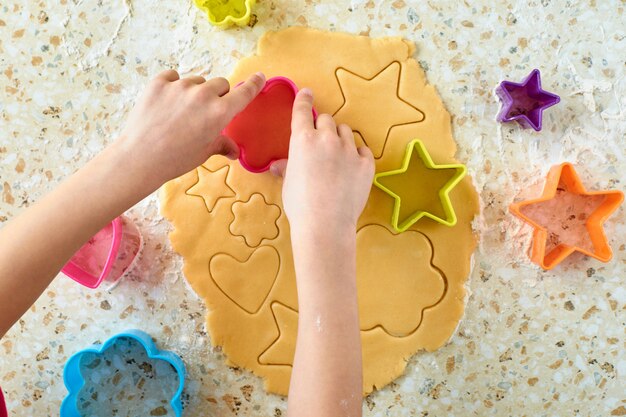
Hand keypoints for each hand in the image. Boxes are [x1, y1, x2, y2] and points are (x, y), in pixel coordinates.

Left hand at [116, 70, 265, 185]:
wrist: (140, 157)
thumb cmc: (175, 159)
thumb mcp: (204, 153)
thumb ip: (222, 145)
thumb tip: (233, 151)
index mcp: (220, 113)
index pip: (243, 93)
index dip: (253, 84)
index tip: (259, 77)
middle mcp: (203, 95)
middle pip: (220, 84)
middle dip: (217, 95)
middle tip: (204, 112)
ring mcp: (180, 86)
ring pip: (197, 81)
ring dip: (195, 91)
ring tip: (180, 112)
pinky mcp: (159, 82)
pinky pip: (173, 76)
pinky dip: (173, 86)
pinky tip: (166, 103)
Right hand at [271, 89, 373, 231]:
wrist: (325, 224)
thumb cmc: (301, 205)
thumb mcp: (288, 183)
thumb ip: (287, 167)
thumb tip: (279, 165)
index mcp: (303, 140)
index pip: (303, 110)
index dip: (304, 100)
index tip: (307, 93)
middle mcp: (327, 139)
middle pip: (327, 119)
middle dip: (323, 128)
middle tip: (321, 144)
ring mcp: (349, 150)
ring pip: (345, 131)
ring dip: (340, 139)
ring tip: (336, 158)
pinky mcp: (366, 163)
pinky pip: (363, 150)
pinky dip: (357, 155)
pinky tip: (351, 168)